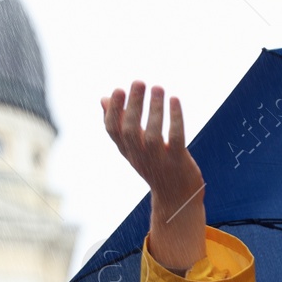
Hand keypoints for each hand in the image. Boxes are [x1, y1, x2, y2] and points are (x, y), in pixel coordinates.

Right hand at [101, 80, 205, 271]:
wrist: (177, 199)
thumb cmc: (155, 167)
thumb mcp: (134, 146)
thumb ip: (121, 122)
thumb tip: (102, 98)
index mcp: (127, 150)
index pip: (113, 131)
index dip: (112, 110)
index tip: (117, 90)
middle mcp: (140, 156)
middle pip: (130, 131)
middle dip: (133, 105)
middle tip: (139, 82)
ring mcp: (159, 160)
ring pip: (153, 135)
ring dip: (155, 109)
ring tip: (157, 87)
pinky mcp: (178, 162)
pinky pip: (176, 139)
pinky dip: (175, 119)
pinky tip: (174, 99)